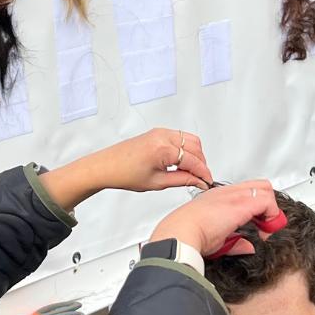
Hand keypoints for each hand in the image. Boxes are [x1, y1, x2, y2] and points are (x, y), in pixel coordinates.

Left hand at [86, 128, 211, 192]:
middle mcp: (163, 136)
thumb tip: (197, 180)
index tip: (207, 181)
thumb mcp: (157, 182)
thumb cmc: (124, 174)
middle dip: (201, 162)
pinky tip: (183, 162)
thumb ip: (182, 180)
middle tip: (200, 177)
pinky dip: (186, 148)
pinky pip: (180, 137)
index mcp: (162, 149)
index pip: (193, 160)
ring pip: (189, 139)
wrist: (106, 166)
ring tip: (191, 171)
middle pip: (195, 146)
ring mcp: (160, 132)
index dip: (203, 172)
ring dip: (195, 154)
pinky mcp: (157, 132)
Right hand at [149, 180, 279, 256]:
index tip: (258, 224)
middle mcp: (227, 192)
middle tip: (265, 224)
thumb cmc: (189, 235)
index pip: (246, 192)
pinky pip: (267, 202)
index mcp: (218, 197)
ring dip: (270, 209)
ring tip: (265, 228)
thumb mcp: (217, 239)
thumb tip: (247, 247)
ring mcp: (235, 195)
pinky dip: (272, 216)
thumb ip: (235, 242)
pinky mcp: (241, 203)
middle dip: (267, 204)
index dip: (257, 207)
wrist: (180, 233)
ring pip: (265, 189)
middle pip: (260, 185)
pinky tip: (265, 230)